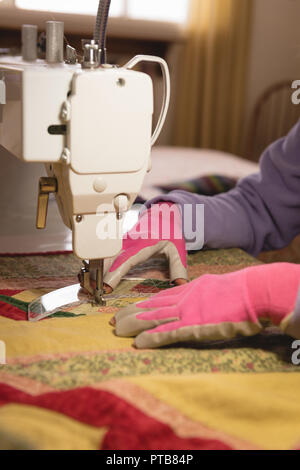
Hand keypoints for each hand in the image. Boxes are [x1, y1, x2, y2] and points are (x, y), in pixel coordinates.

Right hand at [79, 203, 187, 293]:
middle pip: (108, 258)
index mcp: (142, 244)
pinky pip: (101, 256)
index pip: (126, 260)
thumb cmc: (168, 234)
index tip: (106, 286)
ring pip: (101, 256)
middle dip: (97, 275)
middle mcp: (126, 243)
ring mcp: (118, 243)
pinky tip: (84, 279)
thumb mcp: (178, 249)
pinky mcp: (114, 246)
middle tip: (88, 290)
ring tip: (84, 288)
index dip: (114, 273)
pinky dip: (92, 267)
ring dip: (91, 271)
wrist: (159, 216)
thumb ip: (178, 267)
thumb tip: (180, 284)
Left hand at [111, 263, 299, 348]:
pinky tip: (138, 343)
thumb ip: (201, 293)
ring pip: (153, 318)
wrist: (253, 291)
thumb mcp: (214, 286)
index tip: (126, 309)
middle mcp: (182, 300)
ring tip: (116, 331)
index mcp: (188, 290)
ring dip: (133, 325)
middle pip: (150, 307)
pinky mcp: (194, 326)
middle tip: (112, 321)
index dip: (140, 305)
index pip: (158, 298)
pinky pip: (168, 333)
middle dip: (129, 314)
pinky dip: (151, 338)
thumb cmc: (240, 290)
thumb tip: (195, 296)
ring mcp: (187, 312)